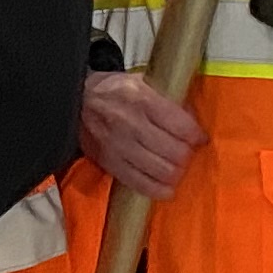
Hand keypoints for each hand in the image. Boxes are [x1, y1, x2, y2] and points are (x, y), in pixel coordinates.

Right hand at [80, 70, 202, 202]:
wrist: (74, 101)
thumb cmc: (114, 91)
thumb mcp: (142, 82)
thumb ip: (168, 99)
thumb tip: (193, 121)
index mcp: (141, 99)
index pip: (181, 126)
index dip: (196, 136)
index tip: (199, 139)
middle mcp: (130, 124)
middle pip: (175, 152)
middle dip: (186, 155)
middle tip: (185, 152)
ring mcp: (118, 146)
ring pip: (162, 171)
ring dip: (175, 172)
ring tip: (174, 166)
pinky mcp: (109, 163)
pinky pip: (141, 184)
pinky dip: (159, 189)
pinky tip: (165, 186)